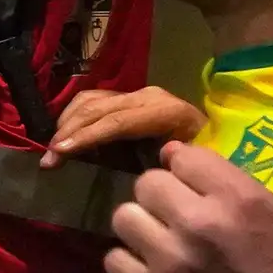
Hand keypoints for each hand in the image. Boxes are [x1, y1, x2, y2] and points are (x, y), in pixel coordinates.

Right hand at [40, 85, 204, 169]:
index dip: (85, 136)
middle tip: (48, 158)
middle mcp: (150, 97)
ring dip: (67, 122)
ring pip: (91, 100)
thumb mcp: (190, 168)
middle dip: (68, 131)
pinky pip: (93, 100)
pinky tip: (63, 134)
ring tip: (53, 148)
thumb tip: (124, 178)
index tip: (58, 152)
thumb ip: (161, 168)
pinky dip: (73, 115)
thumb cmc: (207, 160)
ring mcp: (138, 94)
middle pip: (98, 108)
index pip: (117, 121)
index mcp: (167, 112)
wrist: (224, 141)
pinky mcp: (130, 98)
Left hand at [106, 119, 272, 272]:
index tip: (195, 180)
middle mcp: (197, 222)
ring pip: (125, 218)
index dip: (187, 165)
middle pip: (149, 183)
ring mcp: (170, 261)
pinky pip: (115, 262)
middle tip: (183, 214)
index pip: (183, 156)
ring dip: (143, 224)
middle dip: (165, 192)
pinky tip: (154, 272)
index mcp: (240, 198)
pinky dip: (130, 262)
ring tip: (165, 240)